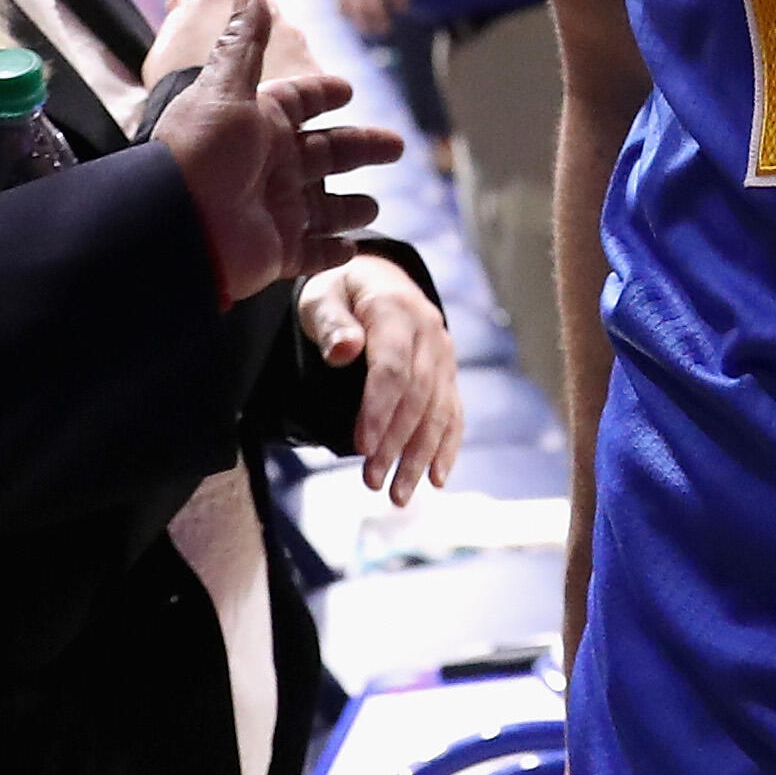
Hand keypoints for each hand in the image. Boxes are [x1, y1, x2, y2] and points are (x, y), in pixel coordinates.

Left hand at [151, 0, 397, 301]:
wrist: (179, 226)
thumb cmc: (201, 152)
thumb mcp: (224, 88)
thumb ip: (243, 41)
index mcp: (258, 124)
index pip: (298, 103)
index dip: (322, 95)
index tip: (348, 90)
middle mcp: (267, 165)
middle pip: (325, 154)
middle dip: (360, 149)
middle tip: (397, 145)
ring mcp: (272, 210)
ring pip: (322, 207)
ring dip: (347, 207)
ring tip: (373, 206)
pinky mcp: (275, 251)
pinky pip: (310, 253)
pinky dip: (331, 252)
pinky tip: (352, 249)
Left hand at [302, 259, 463, 503]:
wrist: (377, 279)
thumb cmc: (340, 292)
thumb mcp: (322, 297)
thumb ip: (331, 322)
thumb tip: (344, 350)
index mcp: (396, 310)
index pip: (393, 367)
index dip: (379, 409)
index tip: (361, 446)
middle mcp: (429, 332)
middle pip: (417, 396)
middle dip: (396, 443)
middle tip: (372, 482)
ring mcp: (443, 354)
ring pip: (437, 411)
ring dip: (419, 456)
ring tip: (398, 495)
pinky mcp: (448, 373)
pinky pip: (453, 413)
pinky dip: (447, 447)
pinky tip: (437, 480)